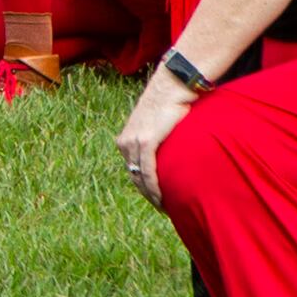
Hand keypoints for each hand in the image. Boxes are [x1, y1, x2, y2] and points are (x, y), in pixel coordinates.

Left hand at [116, 68, 198, 207]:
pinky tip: (162, 200)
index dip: (144, 187)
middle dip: (147, 194)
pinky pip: (147, 171)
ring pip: (140, 178)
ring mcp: (134, 142)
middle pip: (135, 177)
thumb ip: (157, 142)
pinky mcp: (145, 141)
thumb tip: (169, 154)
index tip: (157, 199)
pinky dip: (154, 188)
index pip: (133, 170)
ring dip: (152, 195)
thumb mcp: (157, 127)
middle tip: (162, 209)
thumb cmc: (169, 106)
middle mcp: (125, 142)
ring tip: (165, 208)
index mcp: (126, 140)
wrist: (171, 87)